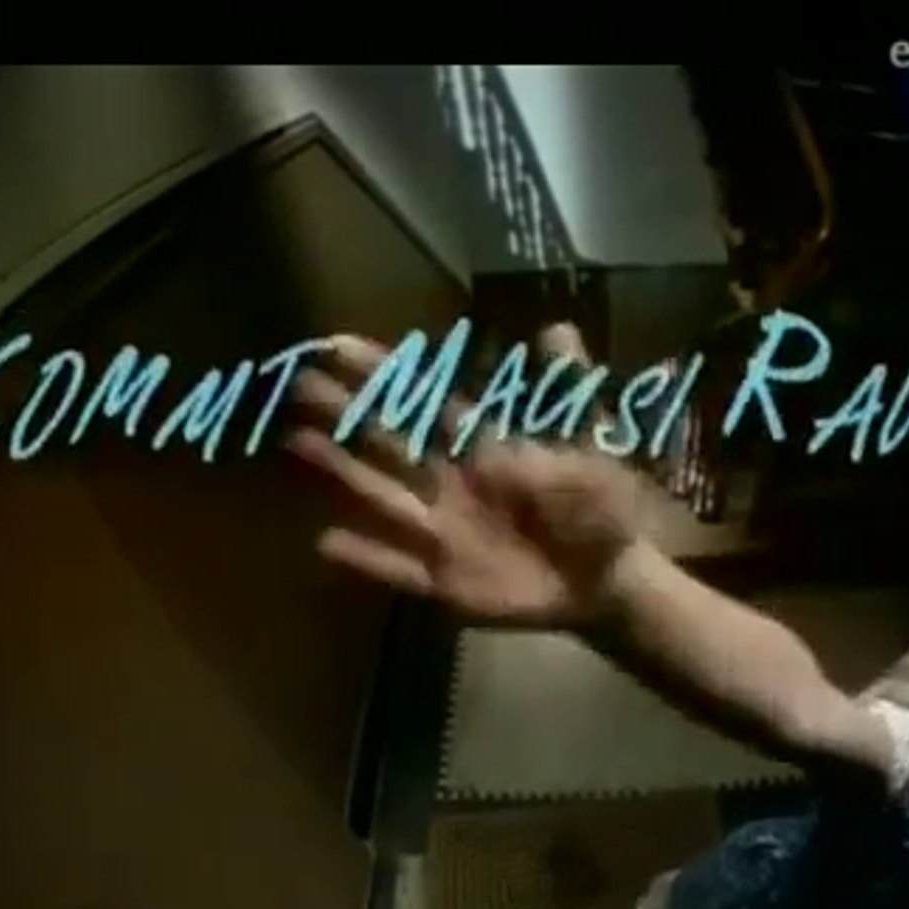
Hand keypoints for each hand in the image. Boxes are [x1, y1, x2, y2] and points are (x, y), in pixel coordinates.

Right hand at [285, 332, 646, 629]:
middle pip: (390, 442)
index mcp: (483, 448)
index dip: (385, 373)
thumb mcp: (592, 443)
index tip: (340, 344)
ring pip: (383, 495)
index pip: (425, 402)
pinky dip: (366, 557)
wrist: (610, 577)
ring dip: (343, 470)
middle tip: (301, 383)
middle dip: (348, 413)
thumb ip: (569, 393)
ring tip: (297, 441)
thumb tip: (558, 327)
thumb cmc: (600, 506)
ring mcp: (445, 532)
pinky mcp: (448, 581)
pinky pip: (399, 568)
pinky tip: (324, 542)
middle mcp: (452, 485)